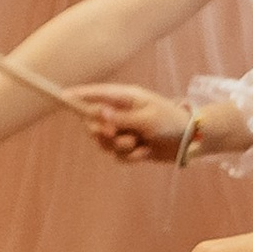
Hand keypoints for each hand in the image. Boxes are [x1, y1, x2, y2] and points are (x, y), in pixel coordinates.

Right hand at [80, 81, 213, 164]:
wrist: (190, 142)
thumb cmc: (171, 122)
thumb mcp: (146, 119)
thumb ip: (120, 118)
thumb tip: (97, 112)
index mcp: (126, 98)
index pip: (96, 94)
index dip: (78, 95)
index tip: (62, 97)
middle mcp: (122, 113)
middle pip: (94, 123)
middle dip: (102, 132)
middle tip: (115, 135)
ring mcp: (125, 130)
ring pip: (105, 143)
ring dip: (120, 147)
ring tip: (138, 144)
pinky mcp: (130, 146)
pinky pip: (117, 155)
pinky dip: (130, 157)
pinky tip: (144, 153)